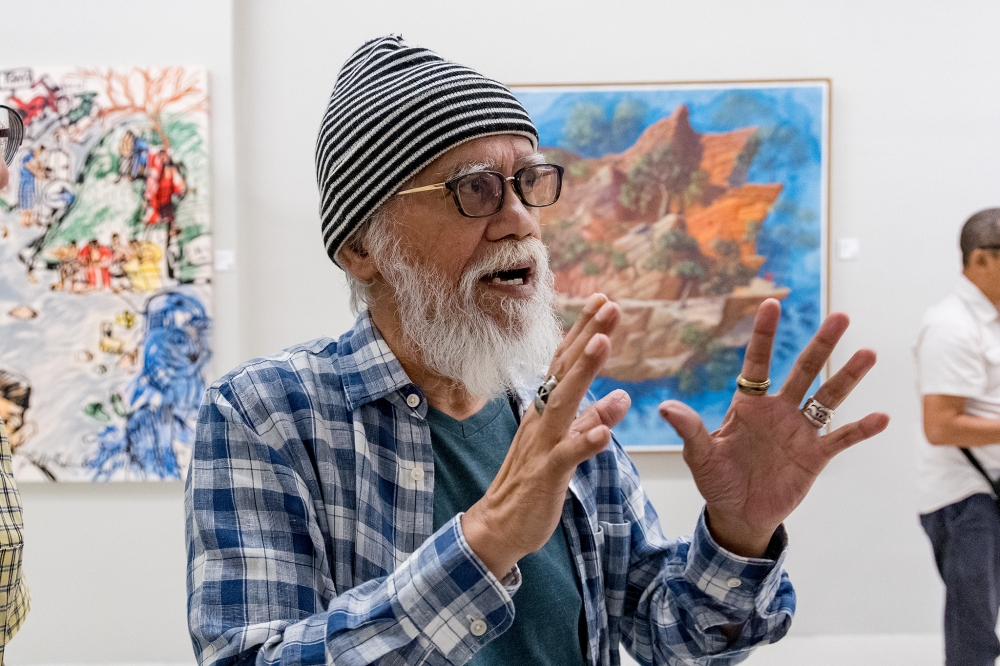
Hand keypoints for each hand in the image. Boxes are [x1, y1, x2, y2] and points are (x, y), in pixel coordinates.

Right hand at [462, 293, 630, 576]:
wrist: (500, 524)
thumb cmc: (533, 481)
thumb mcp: (568, 445)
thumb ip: (593, 420)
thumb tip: (621, 396)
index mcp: (546, 409)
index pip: (566, 362)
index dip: (584, 331)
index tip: (603, 301)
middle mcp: (542, 419)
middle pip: (565, 370)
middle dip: (588, 336)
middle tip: (609, 304)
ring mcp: (543, 444)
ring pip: (564, 402)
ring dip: (583, 372)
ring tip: (602, 343)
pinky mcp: (546, 473)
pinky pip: (567, 455)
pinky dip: (585, 441)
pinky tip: (604, 431)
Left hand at [659, 299, 889, 557]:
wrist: (739, 514)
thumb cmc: (718, 481)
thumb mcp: (700, 456)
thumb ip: (689, 429)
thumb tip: (665, 406)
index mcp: (749, 404)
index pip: (758, 363)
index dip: (764, 334)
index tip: (771, 303)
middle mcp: (778, 411)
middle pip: (804, 370)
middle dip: (822, 344)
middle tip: (841, 316)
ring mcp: (799, 432)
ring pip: (828, 398)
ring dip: (847, 377)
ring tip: (868, 354)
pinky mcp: (815, 456)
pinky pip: (841, 438)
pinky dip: (860, 429)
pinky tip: (881, 416)